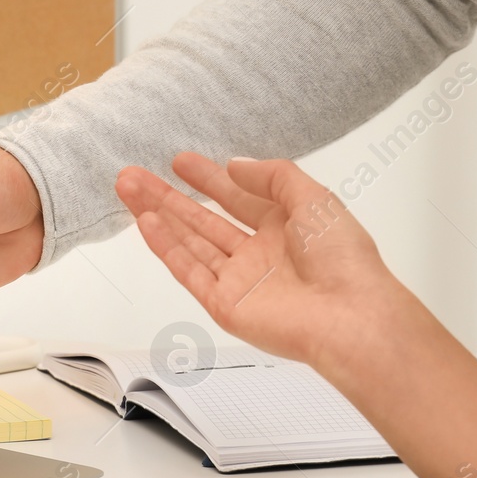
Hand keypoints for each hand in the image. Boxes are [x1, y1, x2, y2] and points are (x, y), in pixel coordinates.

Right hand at [114, 153, 418, 376]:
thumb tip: (235, 165)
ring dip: (157, 215)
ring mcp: (238, 280)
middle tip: (134, 175)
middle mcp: (258, 254)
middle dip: (168, 196)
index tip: (180, 161)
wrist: (348, 315)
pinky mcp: (224, 305)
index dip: (208, 179)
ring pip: (189, 242)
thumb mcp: (314, 198)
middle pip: (203, 220)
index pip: (236, 198)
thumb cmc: (342, 258)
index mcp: (284, 228)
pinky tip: (145, 222)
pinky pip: (188, 271)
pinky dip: (166, 246)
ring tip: (128, 189)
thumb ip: (273, 176)